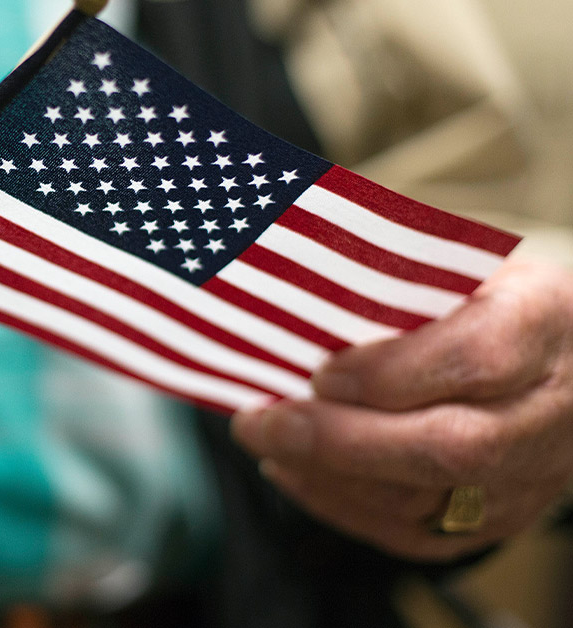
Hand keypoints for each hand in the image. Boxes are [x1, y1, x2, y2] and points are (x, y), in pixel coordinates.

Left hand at [232, 259, 572, 560]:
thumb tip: (299, 287)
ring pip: (422, 500)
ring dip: (324, 474)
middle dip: (336, 440)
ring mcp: (525, 477)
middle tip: (259, 420)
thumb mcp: (467, 267)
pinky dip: (339, 506)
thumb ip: (400, 280)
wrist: (571, 366)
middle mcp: (542, 413)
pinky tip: (291, 472)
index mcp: (539, 326)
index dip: (393, 372)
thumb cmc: (496, 302)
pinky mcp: (498, 520)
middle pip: (446, 447)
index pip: (477, 358)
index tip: (321, 371)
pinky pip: (414, 535)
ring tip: (263, 440)